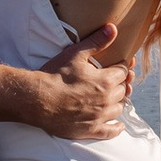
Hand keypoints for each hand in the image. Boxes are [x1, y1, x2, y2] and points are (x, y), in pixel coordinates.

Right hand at [24, 23, 132, 140]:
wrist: (37, 99)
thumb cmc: (55, 75)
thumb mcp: (76, 54)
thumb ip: (96, 42)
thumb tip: (112, 28)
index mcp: (105, 80)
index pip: (122, 72)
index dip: (122, 67)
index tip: (120, 65)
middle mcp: (106, 100)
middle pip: (123, 91)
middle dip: (120, 84)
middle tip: (115, 81)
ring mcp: (99, 116)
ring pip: (119, 109)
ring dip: (118, 102)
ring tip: (113, 99)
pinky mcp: (90, 130)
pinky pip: (111, 131)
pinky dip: (117, 128)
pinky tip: (119, 125)